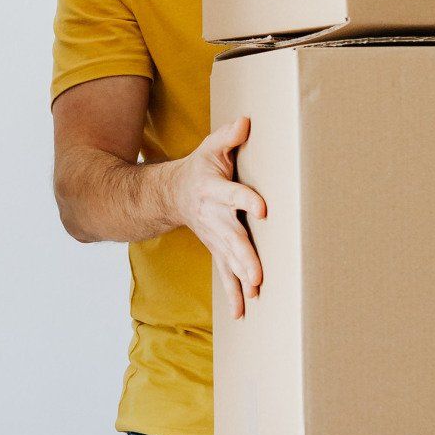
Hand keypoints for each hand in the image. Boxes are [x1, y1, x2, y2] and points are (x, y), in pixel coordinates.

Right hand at [162, 116, 265, 318]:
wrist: (170, 196)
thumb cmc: (200, 169)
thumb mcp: (211, 148)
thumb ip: (229, 137)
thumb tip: (247, 122)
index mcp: (214, 190)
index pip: (233, 194)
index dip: (247, 200)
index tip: (264, 209)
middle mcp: (214, 217)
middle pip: (231, 238)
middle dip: (245, 257)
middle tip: (258, 275)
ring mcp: (214, 237)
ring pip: (228, 260)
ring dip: (240, 277)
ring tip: (255, 294)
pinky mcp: (216, 249)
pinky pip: (225, 273)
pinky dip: (233, 293)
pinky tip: (243, 312)